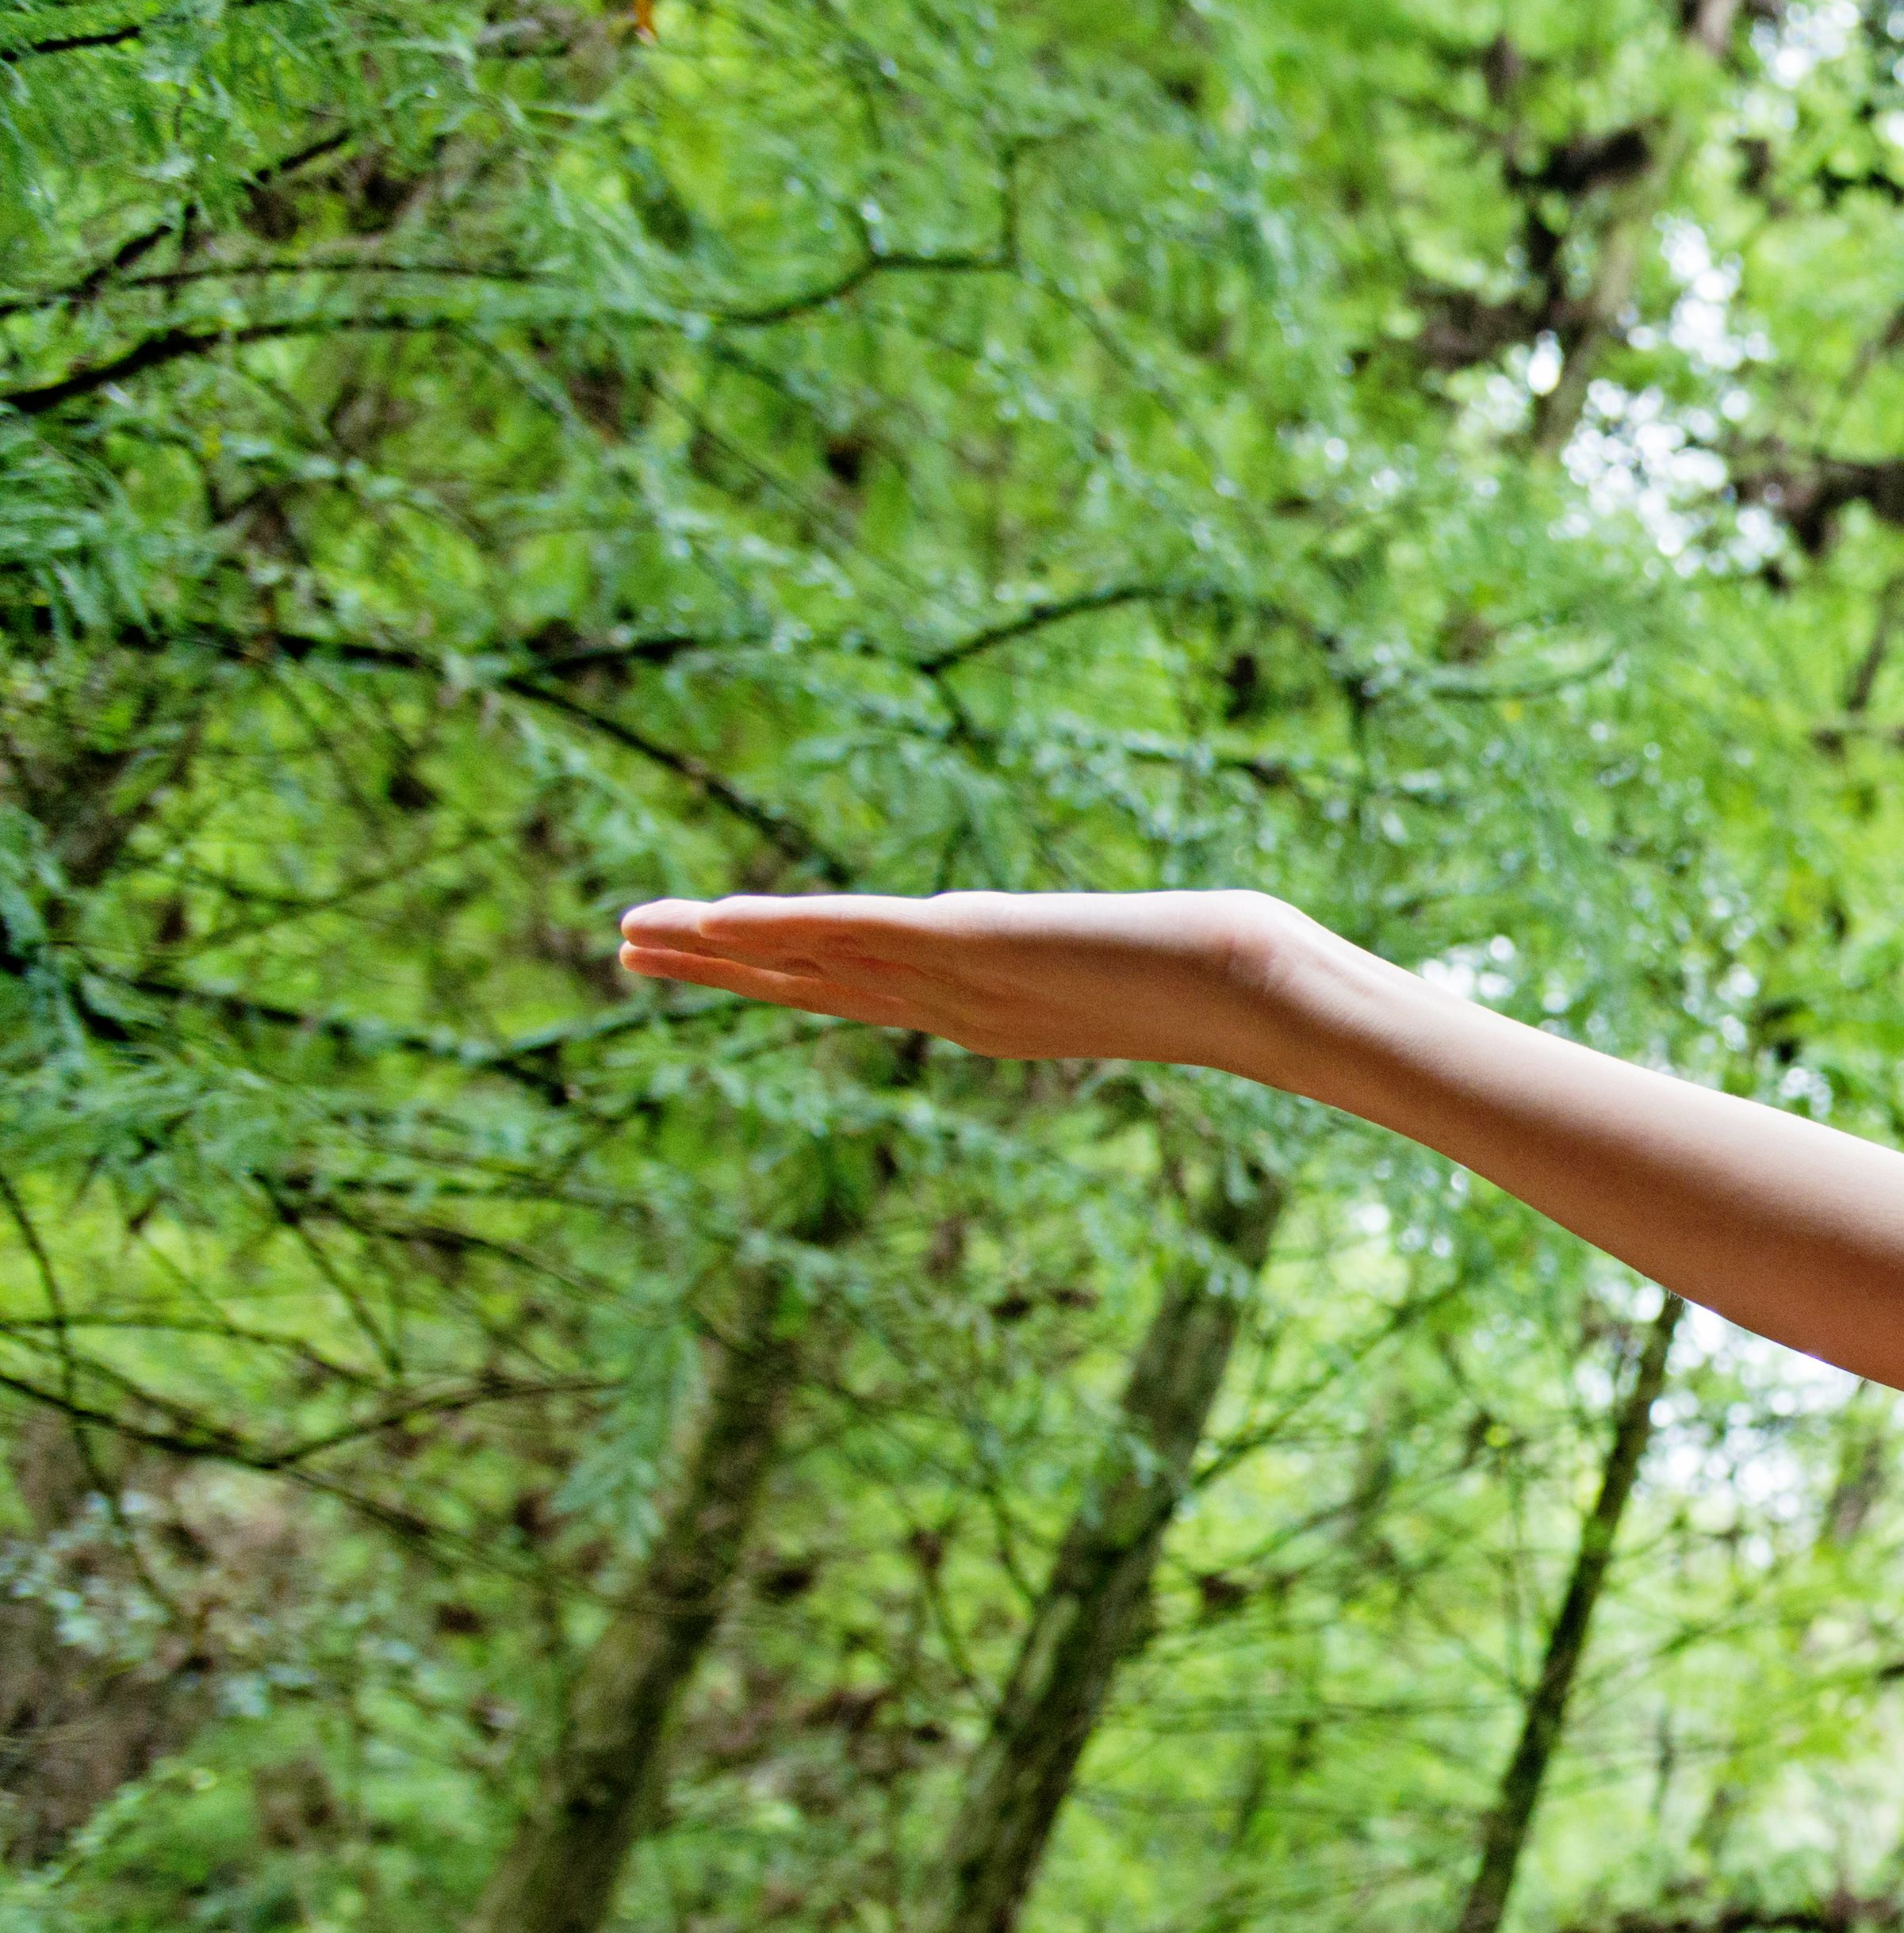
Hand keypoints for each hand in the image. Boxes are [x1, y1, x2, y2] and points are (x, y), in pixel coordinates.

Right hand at [614, 889, 1346, 1079]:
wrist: (1249, 985)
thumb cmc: (1217, 975)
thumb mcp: (1141, 962)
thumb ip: (1118, 960)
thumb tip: (1153, 948)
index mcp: (982, 1009)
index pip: (854, 990)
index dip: (774, 976)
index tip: (708, 959)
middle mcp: (954, 1003)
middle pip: (810, 984)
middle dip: (718, 969)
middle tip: (625, 952)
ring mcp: (955, 980)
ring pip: (813, 962)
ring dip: (722, 950)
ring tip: (633, 938)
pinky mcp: (970, 944)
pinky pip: (858, 937)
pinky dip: (786, 930)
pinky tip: (720, 923)